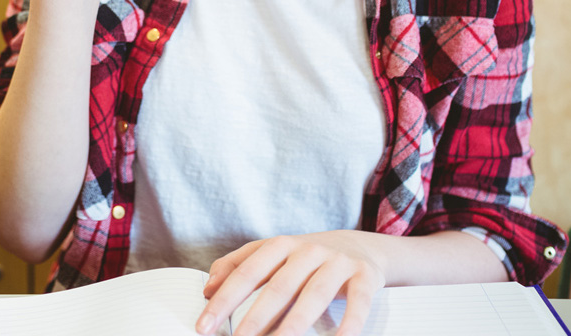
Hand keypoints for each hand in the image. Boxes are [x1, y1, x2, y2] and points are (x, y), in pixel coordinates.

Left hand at [196, 232, 385, 335]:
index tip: (204, 325)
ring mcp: (338, 263)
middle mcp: (308, 250)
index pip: (247, 272)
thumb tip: (207, 288)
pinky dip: (349, 324)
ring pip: (314, 295)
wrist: (360, 245)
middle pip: (279, 286)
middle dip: (255, 317)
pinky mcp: (365, 277)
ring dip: (294, 324)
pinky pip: (358, 303)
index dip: (225, 299)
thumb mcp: (272, 253)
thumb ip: (237, 265)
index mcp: (281, 245)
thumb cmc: (306, 257)